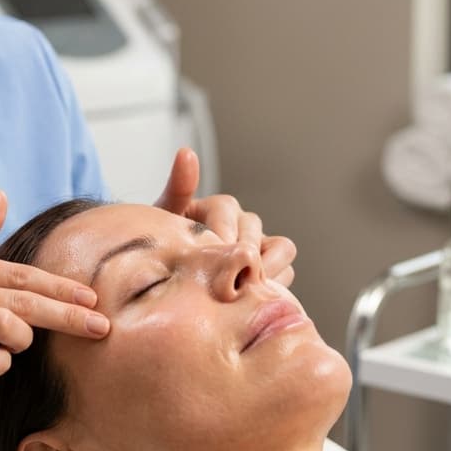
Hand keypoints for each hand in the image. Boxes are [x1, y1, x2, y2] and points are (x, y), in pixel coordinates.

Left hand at [154, 147, 296, 286]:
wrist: (171, 277)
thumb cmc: (166, 246)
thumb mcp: (165, 218)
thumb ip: (177, 188)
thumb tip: (186, 152)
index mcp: (216, 207)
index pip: (227, 207)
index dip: (222, 229)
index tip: (215, 248)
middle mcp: (242, 222)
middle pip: (256, 229)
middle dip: (244, 250)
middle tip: (230, 273)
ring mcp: (259, 246)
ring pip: (281, 248)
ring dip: (267, 266)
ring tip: (246, 286)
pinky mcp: (271, 269)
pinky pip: (286, 272)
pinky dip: (276, 283)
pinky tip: (254, 297)